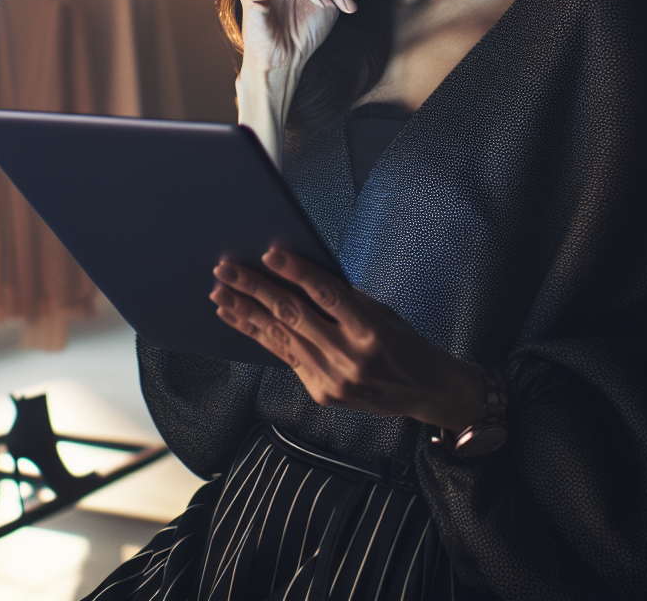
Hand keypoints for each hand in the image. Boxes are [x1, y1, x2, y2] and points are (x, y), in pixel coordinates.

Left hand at [209, 249, 485, 431]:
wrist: (425, 391)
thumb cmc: (403, 342)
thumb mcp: (381, 312)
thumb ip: (342, 298)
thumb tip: (297, 275)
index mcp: (370, 330)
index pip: (326, 294)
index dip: (296, 272)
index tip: (269, 254)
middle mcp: (350, 357)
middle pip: (293, 316)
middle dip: (255, 290)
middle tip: (226, 270)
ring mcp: (333, 380)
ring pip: (280, 338)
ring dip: (246, 313)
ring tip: (221, 293)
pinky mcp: (321, 393)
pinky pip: (285, 357)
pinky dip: (260, 336)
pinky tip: (240, 320)